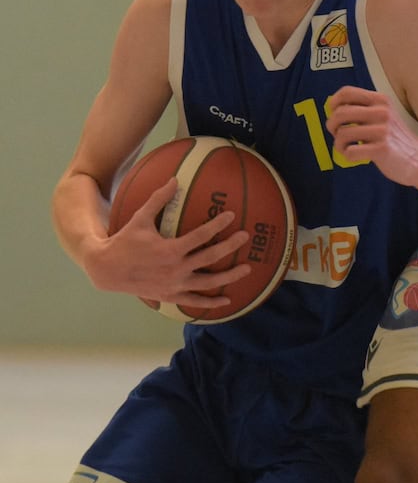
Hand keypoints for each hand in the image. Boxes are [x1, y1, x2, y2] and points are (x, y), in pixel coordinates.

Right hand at [89, 177, 250, 310]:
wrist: (107, 270)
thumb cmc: (124, 241)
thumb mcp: (140, 218)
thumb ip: (158, 199)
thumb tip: (174, 179)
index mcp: (170, 250)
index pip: (201, 236)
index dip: (218, 225)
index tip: (231, 216)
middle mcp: (175, 269)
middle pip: (210, 258)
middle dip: (230, 247)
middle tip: (246, 237)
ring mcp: (174, 285)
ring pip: (208, 283)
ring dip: (229, 277)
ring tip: (246, 269)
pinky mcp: (171, 296)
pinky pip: (195, 301)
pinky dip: (212, 302)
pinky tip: (227, 300)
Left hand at [326, 86, 417, 185]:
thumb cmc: (394, 138)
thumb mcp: (383, 114)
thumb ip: (363, 109)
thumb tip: (333, 108)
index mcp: (380, 100)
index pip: (347, 92)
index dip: (334, 103)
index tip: (333, 113)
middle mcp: (382, 112)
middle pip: (340, 113)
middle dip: (332, 125)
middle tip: (336, 133)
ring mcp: (382, 130)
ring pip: (342, 134)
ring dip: (338, 144)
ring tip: (346, 148)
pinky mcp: (382, 149)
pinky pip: (350, 151)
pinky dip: (347, 155)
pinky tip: (355, 156)